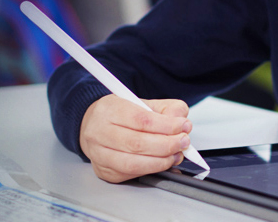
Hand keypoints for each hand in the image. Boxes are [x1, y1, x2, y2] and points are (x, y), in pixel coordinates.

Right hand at [77, 95, 192, 182]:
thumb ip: (166, 109)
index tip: (183, 126)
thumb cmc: (118, 114)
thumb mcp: (142, 102)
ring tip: (175, 154)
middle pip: (137, 143)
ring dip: (161, 161)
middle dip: (167, 145)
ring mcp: (99, 154)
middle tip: (183, 142)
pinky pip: (131, 175)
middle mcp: (98, 132)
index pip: (141, 120)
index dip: (167, 126)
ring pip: (134, 164)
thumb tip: (182, 121)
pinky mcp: (104, 171)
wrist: (93, 125)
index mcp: (108, 110)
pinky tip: (161, 162)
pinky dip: (152, 170)